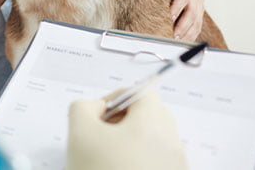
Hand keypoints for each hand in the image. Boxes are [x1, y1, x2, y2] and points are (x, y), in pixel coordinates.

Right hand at [66, 91, 187, 169]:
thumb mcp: (79, 132)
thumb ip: (84, 107)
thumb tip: (95, 107)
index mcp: (154, 123)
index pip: (143, 93)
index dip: (117, 98)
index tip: (97, 117)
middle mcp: (173, 143)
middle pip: (152, 116)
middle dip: (124, 120)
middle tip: (100, 135)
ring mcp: (175, 167)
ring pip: (154, 141)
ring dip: (131, 142)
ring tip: (107, 159)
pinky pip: (157, 162)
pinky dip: (139, 162)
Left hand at [162, 0, 204, 40]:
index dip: (178, 7)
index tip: (170, 17)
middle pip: (191, 11)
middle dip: (182, 25)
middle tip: (172, 34)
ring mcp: (199, 1)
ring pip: (196, 19)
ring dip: (187, 31)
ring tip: (176, 39)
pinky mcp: (199, 8)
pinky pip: (198, 23)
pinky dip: (192, 33)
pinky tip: (183, 40)